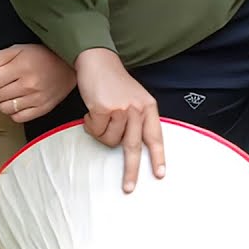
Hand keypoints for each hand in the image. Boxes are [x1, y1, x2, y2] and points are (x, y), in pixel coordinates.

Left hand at [0, 44, 75, 122]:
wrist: (69, 65)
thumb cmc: (43, 56)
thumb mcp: (19, 49)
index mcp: (22, 67)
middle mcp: (29, 85)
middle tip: (1, 82)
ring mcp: (36, 99)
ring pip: (4, 108)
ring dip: (2, 101)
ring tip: (9, 92)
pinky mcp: (42, 109)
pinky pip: (18, 118)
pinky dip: (13, 112)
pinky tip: (17, 101)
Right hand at [75, 48, 164, 192]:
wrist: (97, 61)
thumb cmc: (112, 82)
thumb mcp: (134, 98)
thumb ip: (137, 119)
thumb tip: (131, 145)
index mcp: (148, 107)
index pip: (156, 137)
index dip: (158, 157)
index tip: (159, 174)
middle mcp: (137, 109)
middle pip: (133, 147)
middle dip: (131, 170)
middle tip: (128, 187)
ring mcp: (121, 109)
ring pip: (109, 140)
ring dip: (100, 132)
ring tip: (99, 116)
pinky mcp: (104, 109)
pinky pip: (95, 131)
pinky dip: (89, 125)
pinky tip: (90, 112)